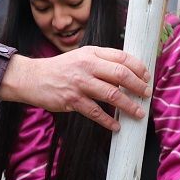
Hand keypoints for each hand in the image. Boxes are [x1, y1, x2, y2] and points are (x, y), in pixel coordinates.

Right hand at [0, 47, 150, 131]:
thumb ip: (102, 61)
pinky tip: (116, 126)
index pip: (122, 57)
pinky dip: (108, 121)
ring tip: (138, 113)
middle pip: (121, 75)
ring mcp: (80, 83)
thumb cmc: (60, 69)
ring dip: (129, 106)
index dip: (139, 68)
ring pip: (112, 95)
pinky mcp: (72, 100)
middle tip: (146, 94)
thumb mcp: (81, 57)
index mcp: (92, 53)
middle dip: (138, 86)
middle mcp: (87, 66)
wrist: (32, 78)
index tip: (147, 77)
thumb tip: (128, 73)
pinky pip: (96, 112)